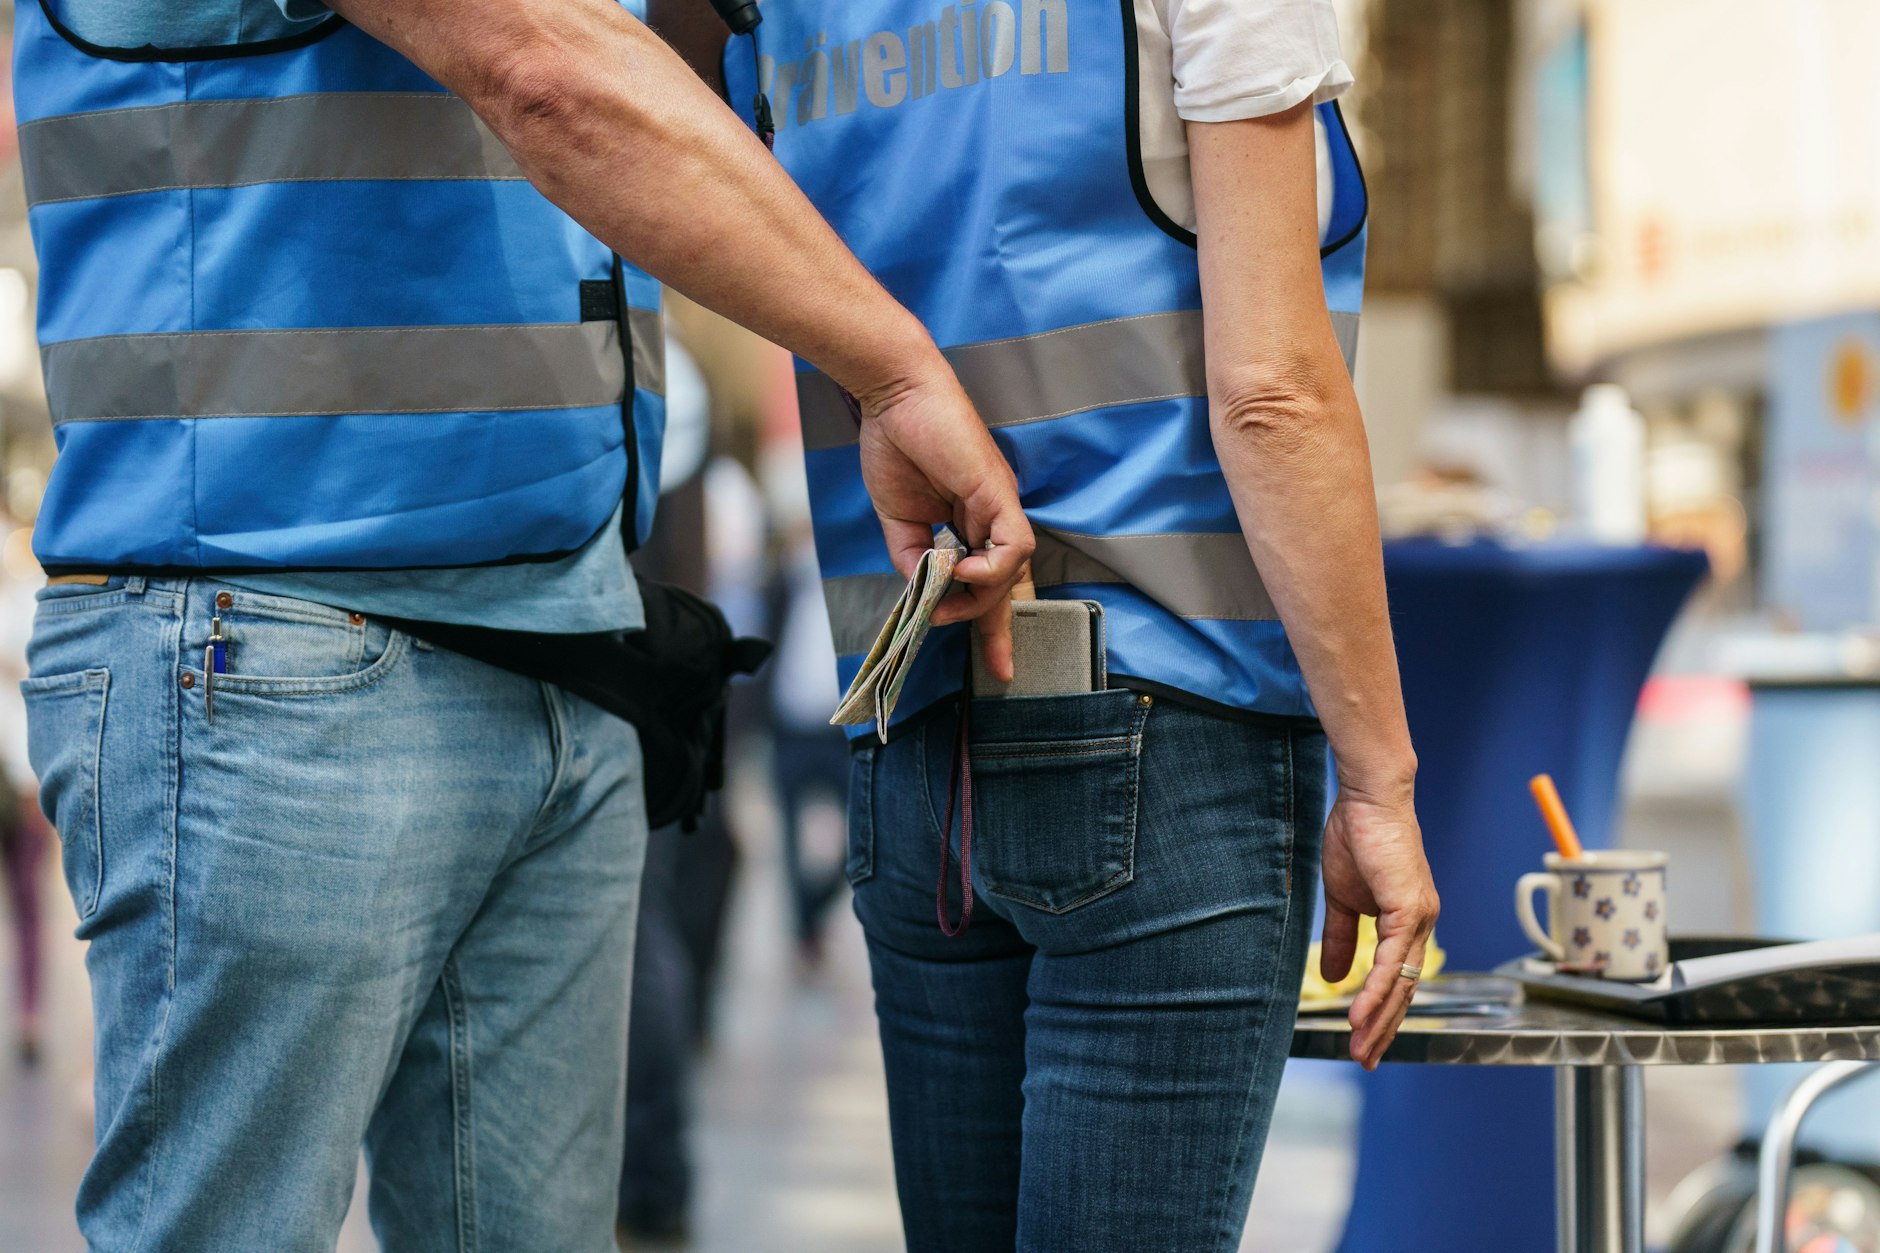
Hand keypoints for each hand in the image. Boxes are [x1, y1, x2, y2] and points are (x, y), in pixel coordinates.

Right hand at [855, 365, 1033, 680]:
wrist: (893, 397)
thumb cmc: (895, 444)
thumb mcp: (898, 520)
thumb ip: (913, 559)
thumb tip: (926, 593)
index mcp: (970, 523)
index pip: (990, 581)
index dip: (992, 622)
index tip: (996, 665)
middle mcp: (992, 518)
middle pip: (1010, 584)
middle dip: (1004, 630)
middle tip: (1002, 669)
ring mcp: (999, 506)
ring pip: (1011, 570)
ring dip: (980, 596)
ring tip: (946, 598)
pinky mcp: (999, 493)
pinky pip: (1012, 546)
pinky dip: (990, 568)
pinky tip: (962, 569)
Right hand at [1318, 785, 1438, 1068]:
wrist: (1368, 798)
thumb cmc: (1357, 837)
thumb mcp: (1342, 897)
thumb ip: (1342, 937)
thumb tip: (1336, 976)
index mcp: (1407, 921)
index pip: (1398, 978)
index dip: (1381, 1012)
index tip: (1364, 1040)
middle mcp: (1420, 924)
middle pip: (1405, 990)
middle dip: (1384, 1029)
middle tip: (1365, 1060)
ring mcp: (1418, 917)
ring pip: (1401, 982)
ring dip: (1379, 1019)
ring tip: (1360, 1048)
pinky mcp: (1408, 908)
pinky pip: (1391, 961)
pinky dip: (1375, 990)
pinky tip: (1360, 1013)